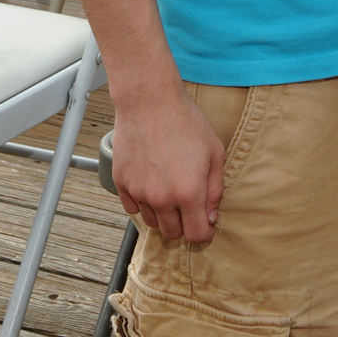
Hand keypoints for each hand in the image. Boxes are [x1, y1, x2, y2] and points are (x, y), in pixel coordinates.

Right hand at [112, 85, 225, 241]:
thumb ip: (215, 189)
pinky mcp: (122, 183)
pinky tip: (150, 182)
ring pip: (152, 222)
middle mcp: (162, 199)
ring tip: (168, 187)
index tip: (204, 225)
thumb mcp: (214, 152)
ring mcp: (139, 192)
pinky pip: (132, 207)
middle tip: (187, 204)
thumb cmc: (185, 122)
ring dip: (162, 213)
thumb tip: (210, 217)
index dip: (204, 233)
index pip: (196, 235)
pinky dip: (142, 201)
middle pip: (172, 233)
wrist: (149, 101)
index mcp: (189, 193)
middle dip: (183, 224)